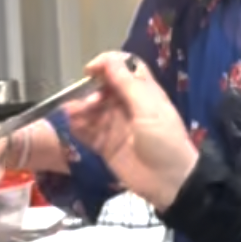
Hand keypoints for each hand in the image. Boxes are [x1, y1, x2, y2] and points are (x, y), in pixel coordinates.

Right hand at [63, 52, 197, 210]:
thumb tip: (108, 60)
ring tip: (73, 115)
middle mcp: (127, 105)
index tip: (91, 69)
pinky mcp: (105, 145)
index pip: (124, 67)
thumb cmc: (164, 140)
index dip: (108, 64)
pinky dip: (77, 126)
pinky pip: (87, 131)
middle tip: (90, 103)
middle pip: (103, 88)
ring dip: (81, 108)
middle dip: (91, 91)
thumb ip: (126, 84)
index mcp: (143, 92)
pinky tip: (71, 126)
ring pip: (92, 109)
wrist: (169, 182)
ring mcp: (115, 125)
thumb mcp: (148, 108)